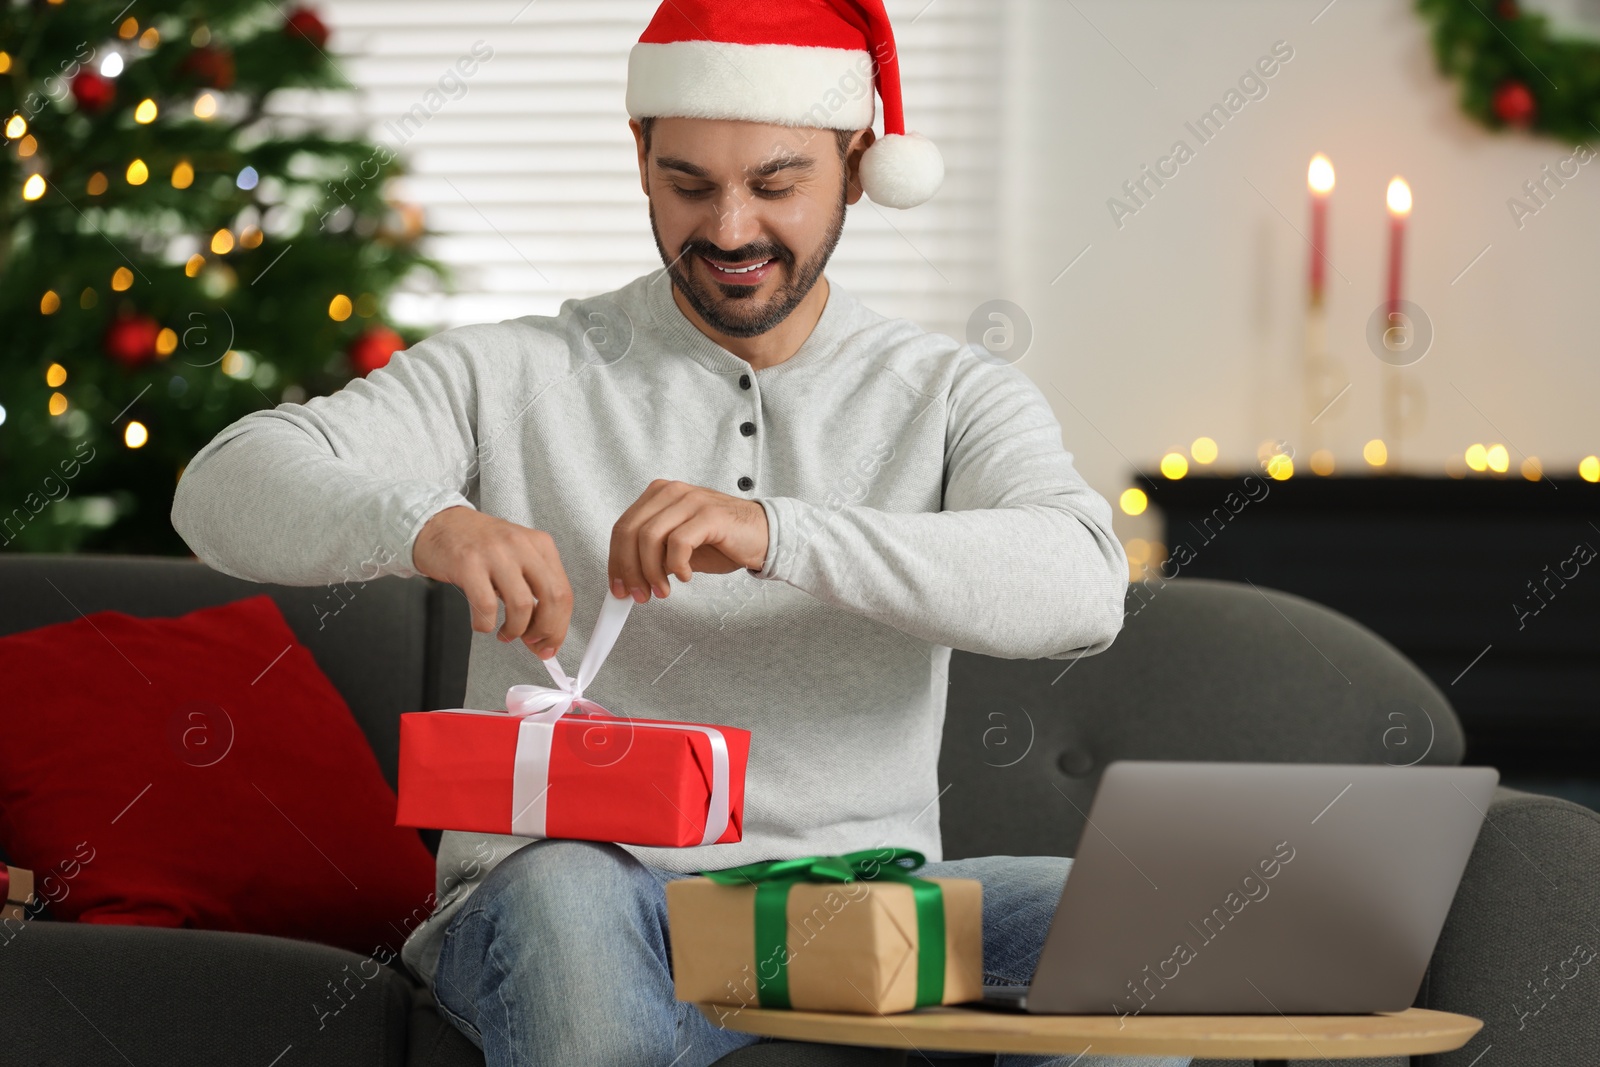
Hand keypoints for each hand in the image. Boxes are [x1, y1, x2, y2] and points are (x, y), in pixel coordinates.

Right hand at [412, 506, 572, 658]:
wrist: (439, 524)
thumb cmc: (479, 544)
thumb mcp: (516, 557)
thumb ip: (533, 591)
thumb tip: (544, 634)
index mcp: (539, 544)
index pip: (563, 591)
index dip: (559, 626)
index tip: (550, 643)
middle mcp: (521, 545)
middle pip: (552, 597)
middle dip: (545, 630)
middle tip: (533, 643)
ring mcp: (495, 553)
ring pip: (522, 605)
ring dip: (516, 630)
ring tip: (506, 634)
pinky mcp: (468, 564)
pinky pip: (486, 606)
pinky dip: (486, 624)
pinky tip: (483, 623)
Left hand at [609, 480, 769, 600]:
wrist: (763, 537)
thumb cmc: (722, 542)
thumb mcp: (678, 550)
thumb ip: (653, 557)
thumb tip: (627, 579)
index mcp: (659, 495)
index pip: (622, 528)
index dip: (615, 561)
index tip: (617, 589)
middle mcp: (671, 492)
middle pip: (629, 532)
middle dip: (628, 570)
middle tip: (637, 595)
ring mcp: (690, 500)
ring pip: (649, 538)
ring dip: (651, 572)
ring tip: (662, 591)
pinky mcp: (709, 515)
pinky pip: (678, 543)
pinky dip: (677, 566)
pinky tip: (686, 576)